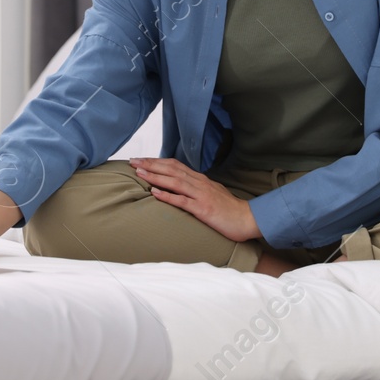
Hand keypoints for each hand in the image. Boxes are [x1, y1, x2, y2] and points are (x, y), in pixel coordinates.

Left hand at [130, 158, 259, 241]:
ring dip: (156, 176)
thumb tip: (178, 185)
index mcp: (200, 179)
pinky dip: (168, 196)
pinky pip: (182, 201)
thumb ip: (195, 188)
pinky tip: (155, 193)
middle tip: (133, 161)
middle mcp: (199, 183)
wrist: (246, 219)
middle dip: (151, 164)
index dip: (157, 161)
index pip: (175, 165)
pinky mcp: (203, 209)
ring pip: (175, 182)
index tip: (141, 160)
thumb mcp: (210, 193)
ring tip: (140, 173)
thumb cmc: (228, 209)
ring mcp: (201, 195)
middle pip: (172, 169)